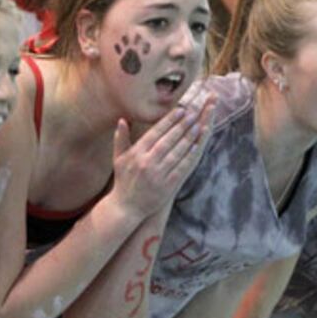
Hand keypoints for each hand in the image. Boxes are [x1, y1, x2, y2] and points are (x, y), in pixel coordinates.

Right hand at [111, 87, 215, 217]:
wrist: (126, 207)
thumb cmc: (123, 180)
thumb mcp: (118, 159)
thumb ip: (121, 139)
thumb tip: (122, 120)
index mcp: (136, 153)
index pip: (155, 133)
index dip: (169, 120)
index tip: (180, 110)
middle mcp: (146, 162)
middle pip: (168, 140)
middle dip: (181, 126)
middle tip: (193, 114)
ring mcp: (157, 174)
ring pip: (176, 153)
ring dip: (188, 138)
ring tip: (198, 126)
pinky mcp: (167, 186)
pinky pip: (180, 168)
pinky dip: (189, 156)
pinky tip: (197, 146)